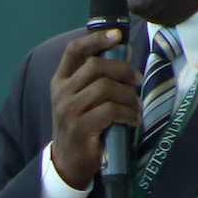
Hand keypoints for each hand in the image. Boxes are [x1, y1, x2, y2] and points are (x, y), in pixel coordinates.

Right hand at [49, 28, 140, 188]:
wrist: (68, 162)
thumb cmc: (80, 127)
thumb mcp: (80, 100)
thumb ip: (96, 80)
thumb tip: (125, 54)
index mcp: (60, 81)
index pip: (74, 50)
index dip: (96, 38)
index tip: (117, 35)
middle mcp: (61, 92)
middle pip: (96, 66)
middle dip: (122, 70)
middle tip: (137, 80)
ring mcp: (69, 110)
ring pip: (106, 88)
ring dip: (128, 96)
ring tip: (137, 106)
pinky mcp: (81, 127)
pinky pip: (111, 111)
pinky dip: (128, 114)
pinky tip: (133, 120)